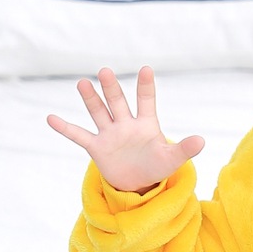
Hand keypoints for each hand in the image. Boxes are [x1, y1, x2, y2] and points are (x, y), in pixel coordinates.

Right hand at [47, 66, 204, 191]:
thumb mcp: (172, 159)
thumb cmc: (157, 166)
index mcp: (146, 124)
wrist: (139, 182)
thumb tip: (202, 141)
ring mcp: (110, 134)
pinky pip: (78, 135)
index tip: (146, 69)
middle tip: (106, 71)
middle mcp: (126, 124)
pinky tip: (50, 118)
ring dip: (91, 99)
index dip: (146, 86)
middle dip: (112, 88)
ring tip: (82, 83)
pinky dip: (65, 128)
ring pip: (99, 112)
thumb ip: (185, 149)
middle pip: (118, 102)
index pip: (146, 100)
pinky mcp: (97, 147)